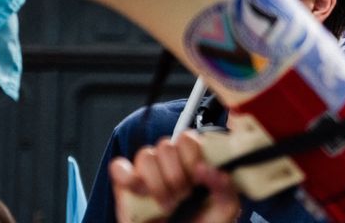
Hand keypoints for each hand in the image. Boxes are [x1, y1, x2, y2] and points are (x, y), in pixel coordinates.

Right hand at [110, 131, 238, 222]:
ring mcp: (146, 174)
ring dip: (157, 182)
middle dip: (176, 174)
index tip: (198, 178)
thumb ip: (225, 186)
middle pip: (165, 145)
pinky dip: (128, 176)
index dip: (192, 155)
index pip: (187, 138)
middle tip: (183, 196)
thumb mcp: (225, 207)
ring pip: (145, 155)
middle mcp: (168, 163)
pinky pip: (119, 167)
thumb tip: (207, 168)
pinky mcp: (126, 187)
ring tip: (167, 204)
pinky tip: (141, 192)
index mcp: (192, 160)